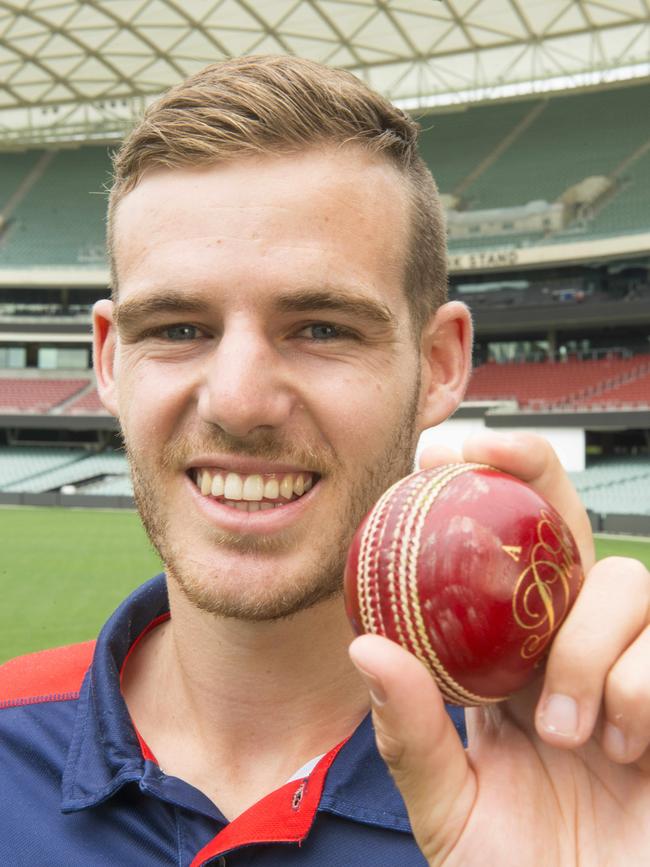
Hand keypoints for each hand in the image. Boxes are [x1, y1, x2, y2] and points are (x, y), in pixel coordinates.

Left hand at [349, 431, 649, 865]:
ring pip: (627, 582)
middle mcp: (574, 646)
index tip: (439, 454)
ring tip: (563, 731)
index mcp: (514, 660)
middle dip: (536, 472)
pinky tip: (622, 750)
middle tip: (492, 451)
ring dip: (586, 645)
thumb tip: (366, 649)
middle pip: (568, 526)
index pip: (501, 556)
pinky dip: (638, 686)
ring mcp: (633, 668)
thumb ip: (413, 735)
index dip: (480, 493)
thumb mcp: (450, 809)